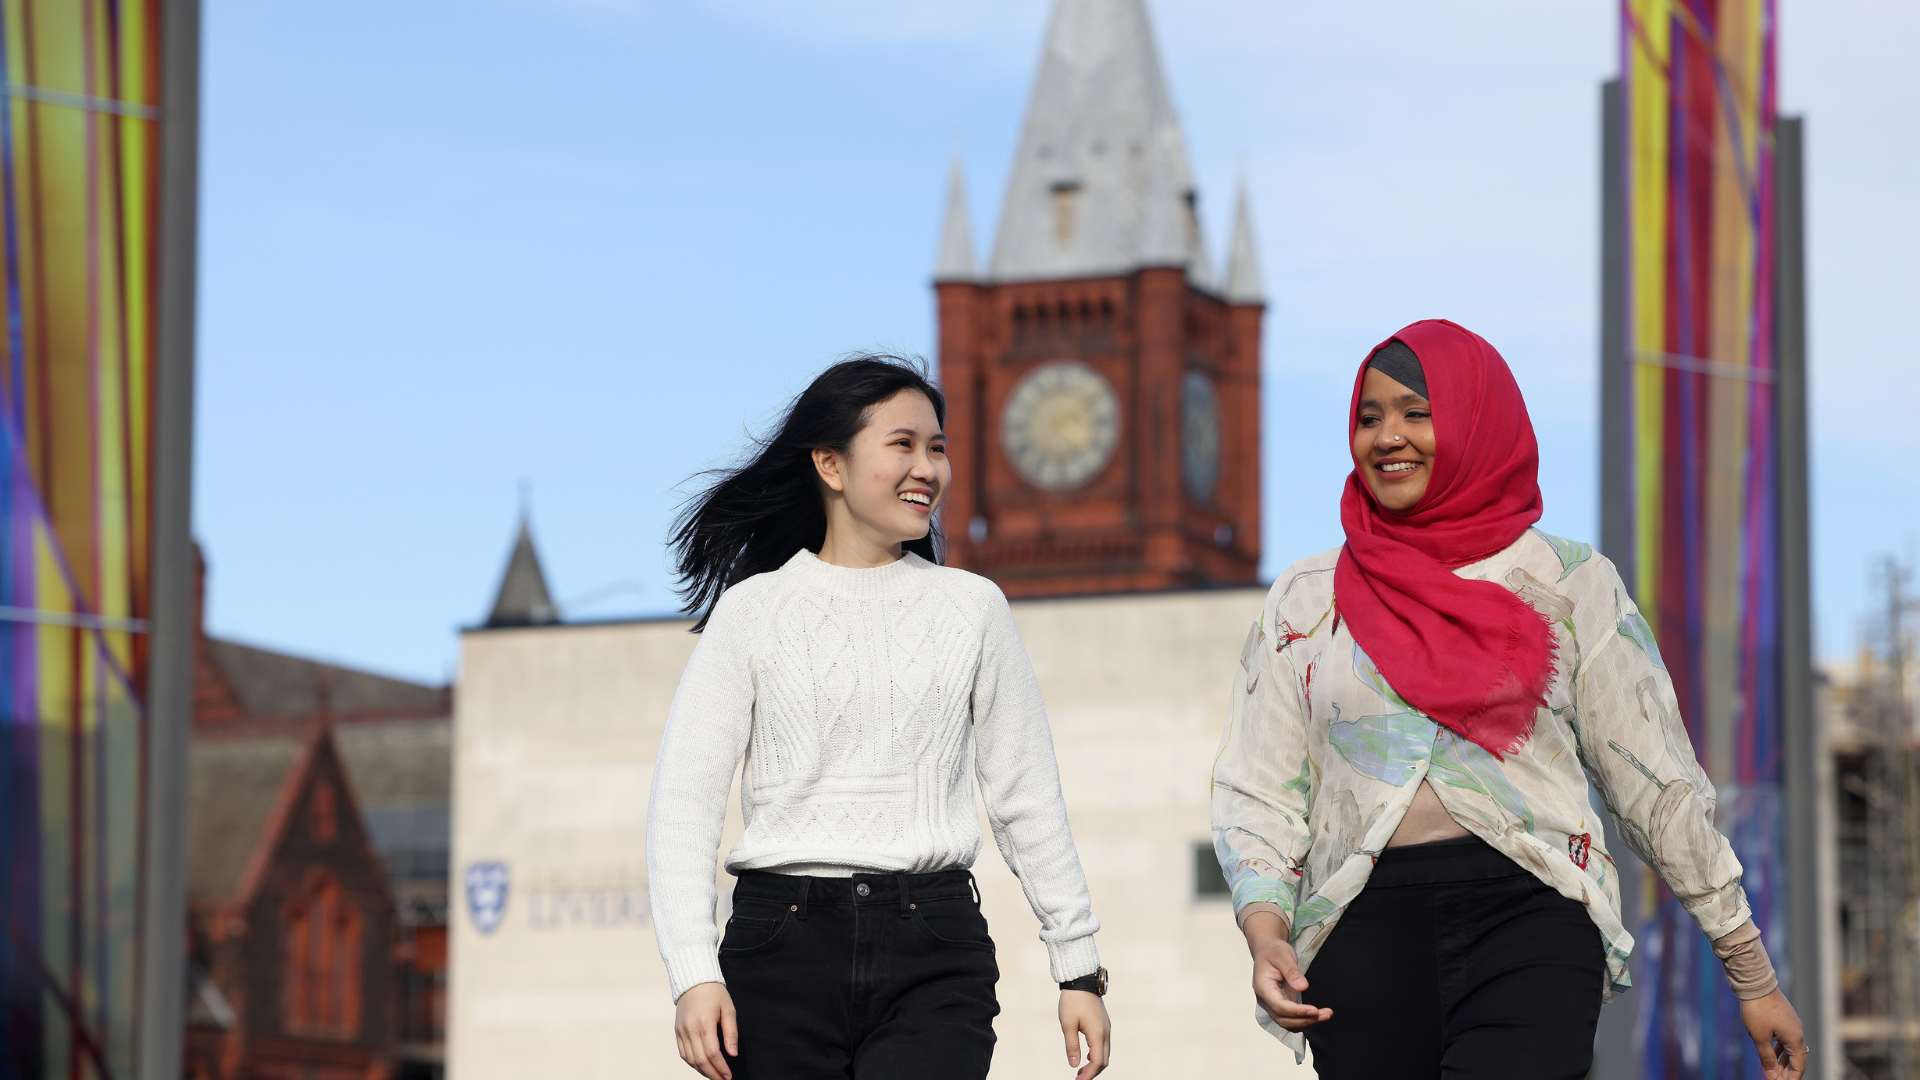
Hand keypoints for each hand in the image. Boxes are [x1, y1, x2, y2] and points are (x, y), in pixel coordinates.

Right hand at [673, 982, 737, 1079]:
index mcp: (705, 1023)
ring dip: (702, 1071)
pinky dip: (692, 1063)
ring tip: (713, 1075)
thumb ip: (731, 1033)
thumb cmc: (714, 993)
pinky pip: (683, 1053)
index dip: (721, 1067)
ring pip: (690, 1059)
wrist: (693, 981)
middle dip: (712, 1073)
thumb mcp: (728, 1009)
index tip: (728, 1076)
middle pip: (700, 1060)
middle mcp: (690, 1029)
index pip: (712, 1053)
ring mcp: (681, 1031)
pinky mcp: (677, 1031)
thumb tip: (733, 1054)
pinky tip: (701, 1066)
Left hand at [1059, 990, 1110, 1077]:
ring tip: (1081, 1070)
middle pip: (1104, 1060)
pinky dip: (1097, 1054)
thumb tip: (1074, 1065)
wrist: (1081, 980)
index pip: (1097, 1062)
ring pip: (1105, 1052)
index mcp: (1097, 1034)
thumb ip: (1072, 1046)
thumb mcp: (1067, 1024)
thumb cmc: (1072, 1002)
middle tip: (1079, 1078)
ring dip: (1095, 1063)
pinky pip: (1104, 1044)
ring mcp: (1106, 1028)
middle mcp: (1105, 1032)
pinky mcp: (1104, 1024)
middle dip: (1093, 1072)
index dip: (1088, 1074)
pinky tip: (1087, 1056)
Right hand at [1245, 913, 1330, 1031]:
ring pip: (1288, 1023)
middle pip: (1284, 1019)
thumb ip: (1291, 972)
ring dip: (1307, 1022)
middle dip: (1305, 1020)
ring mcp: (1272, 1005)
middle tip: (1326, 1014)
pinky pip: (1291, 1020)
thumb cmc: (1274, 952)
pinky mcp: (1280, 1006)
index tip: (1315, 1010)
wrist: (1268, 951)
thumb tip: (1303, 987)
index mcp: (1263, 987)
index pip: (1279, 1006)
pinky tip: (1317, 1016)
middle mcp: (1265, 1000)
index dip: (1297, 1011)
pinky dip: (1304, 1020)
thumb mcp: (1283, 956)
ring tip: (1326, 1015)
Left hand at [1738, 988, 1807, 1078]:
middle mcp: (1798, 1032)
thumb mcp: (1760, 1037)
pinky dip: (1779, 1049)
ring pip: (1790, 1048)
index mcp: (1795, 1039)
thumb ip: (1767, 1058)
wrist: (1756, 983)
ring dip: (1782, 1061)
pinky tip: (1770, 1053)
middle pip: (1795, 1058)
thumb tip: (1771, 1076)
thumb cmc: (1757, 1010)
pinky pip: (1785, 1038)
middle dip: (1786, 1072)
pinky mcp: (1784, 1018)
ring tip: (1772, 1071)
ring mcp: (1792, 1024)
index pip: (1798, 1066)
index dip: (1791, 1078)